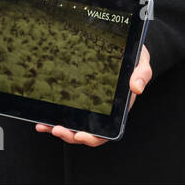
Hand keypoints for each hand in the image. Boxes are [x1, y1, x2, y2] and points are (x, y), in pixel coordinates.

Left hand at [35, 46, 150, 145]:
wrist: (126, 47)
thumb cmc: (135, 58)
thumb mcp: (142, 62)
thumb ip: (142, 74)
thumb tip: (137, 88)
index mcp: (119, 108)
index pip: (107, 131)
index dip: (94, 137)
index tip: (81, 135)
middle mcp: (104, 111)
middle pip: (87, 132)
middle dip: (70, 135)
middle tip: (57, 129)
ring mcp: (91, 105)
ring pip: (74, 125)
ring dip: (59, 129)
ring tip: (46, 126)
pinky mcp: (81, 98)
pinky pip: (67, 113)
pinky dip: (53, 118)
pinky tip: (42, 120)